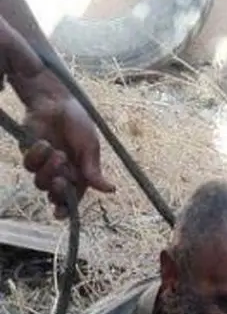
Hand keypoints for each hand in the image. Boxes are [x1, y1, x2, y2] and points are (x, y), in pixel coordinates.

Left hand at [21, 86, 114, 218]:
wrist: (56, 99)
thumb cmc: (78, 121)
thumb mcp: (90, 146)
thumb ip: (94, 170)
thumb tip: (110, 190)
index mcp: (79, 176)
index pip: (72, 200)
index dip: (65, 210)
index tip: (60, 214)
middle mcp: (61, 174)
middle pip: (54, 196)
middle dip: (57, 191)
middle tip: (61, 180)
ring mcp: (44, 165)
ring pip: (39, 182)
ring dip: (48, 170)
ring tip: (57, 153)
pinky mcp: (30, 153)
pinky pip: (29, 165)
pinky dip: (37, 156)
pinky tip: (44, 143)